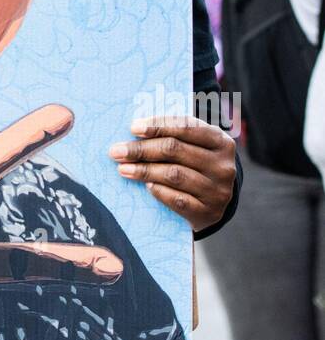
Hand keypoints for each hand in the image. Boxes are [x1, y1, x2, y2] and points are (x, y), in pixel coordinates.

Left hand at [109, 115, 235, 232]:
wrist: (215, 202)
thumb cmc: (197, 165)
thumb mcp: (195, 146)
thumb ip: (174, 134)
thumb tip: (136, 128)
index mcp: (221, 141)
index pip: (186, 127)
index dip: (158, 126)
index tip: (133, 128)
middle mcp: (223, 166)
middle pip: (175, 150)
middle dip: (142, 149)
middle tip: (117, 151)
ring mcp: (218, 191)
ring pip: (174, 174)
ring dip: (144, 170)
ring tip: (123, 168)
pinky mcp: (209, 212)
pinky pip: (178, 200)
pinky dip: (160, 191)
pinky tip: (146, 186)